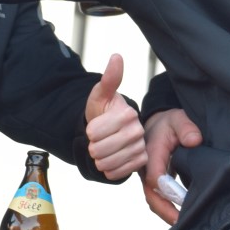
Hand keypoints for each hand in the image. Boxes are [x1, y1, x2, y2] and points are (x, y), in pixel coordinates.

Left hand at [84, 54, 145, 179]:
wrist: (111, 130)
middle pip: (99, 149)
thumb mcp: (101, 95)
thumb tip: (116, 56)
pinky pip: (114, 173)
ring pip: (106, 163)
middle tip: (98, 140)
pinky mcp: (140, 163)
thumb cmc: (104, 111)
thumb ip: (109, 79)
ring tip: (104, 150)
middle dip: (93, 146)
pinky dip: (108, 169)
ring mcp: (140, 148)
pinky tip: (111, 159)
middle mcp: (138, 131)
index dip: (89, 131)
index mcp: (128, 113)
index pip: (94, 132)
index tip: (96, 126)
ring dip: (99, 159)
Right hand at [140, 109, 200, 225]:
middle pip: (150, 193)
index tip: (182, 201)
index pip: (154, 176)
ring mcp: (147, 177)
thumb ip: (186, 127)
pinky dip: (167, 208)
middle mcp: (145, 168)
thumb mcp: (177, 118)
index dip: (166, 190)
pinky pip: (157, 197)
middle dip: (164, 210)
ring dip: (165, 212)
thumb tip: (194, 141)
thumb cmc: (167, 123)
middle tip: (180, 223)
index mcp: (150, 153)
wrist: (154, 124)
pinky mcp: (153, 182)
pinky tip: (181, 216)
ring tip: (182, 224)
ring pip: (153, 198)